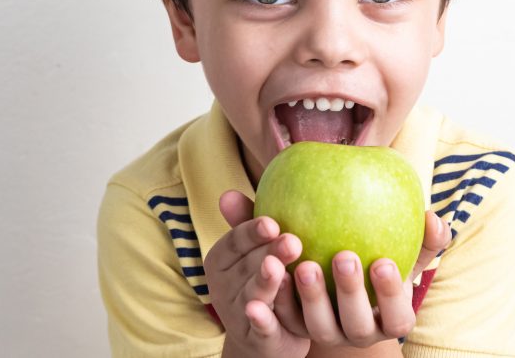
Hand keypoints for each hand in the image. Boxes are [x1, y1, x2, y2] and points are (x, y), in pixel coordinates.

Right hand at [204, 190, 309, 357]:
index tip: (272, 221)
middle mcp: (224, 284)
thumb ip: (255, 219)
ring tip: (277, 269)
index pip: (235, 240)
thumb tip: (255, 174)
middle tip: (292, 239)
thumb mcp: (262, 248)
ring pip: (251, 295)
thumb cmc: (268, 277)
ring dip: (263, 282)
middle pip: (246, 265)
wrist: (269, 334)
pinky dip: (259, 320)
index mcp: (223, 258)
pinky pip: (258, 328)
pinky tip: (264, 311)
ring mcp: (237, 313)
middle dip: (268, 252)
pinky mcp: (254, 339)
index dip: (251, 230)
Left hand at [290, 209, 450, 350]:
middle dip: (351, 294)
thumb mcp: (407, 250)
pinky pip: (287, 318)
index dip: (391, 294)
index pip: (397, 318)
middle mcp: (359, 332)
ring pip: (319, 327)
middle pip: (357, 325)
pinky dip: (280, 299)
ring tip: (305, 265)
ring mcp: (328, 333)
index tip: (383, 261)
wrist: (341, 273)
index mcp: (391, 319)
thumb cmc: (382, 256)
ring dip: (312, 298)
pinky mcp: (297, 327)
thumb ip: (425, 238)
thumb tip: (434, 218)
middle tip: (343, 256)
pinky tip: (275, 270)